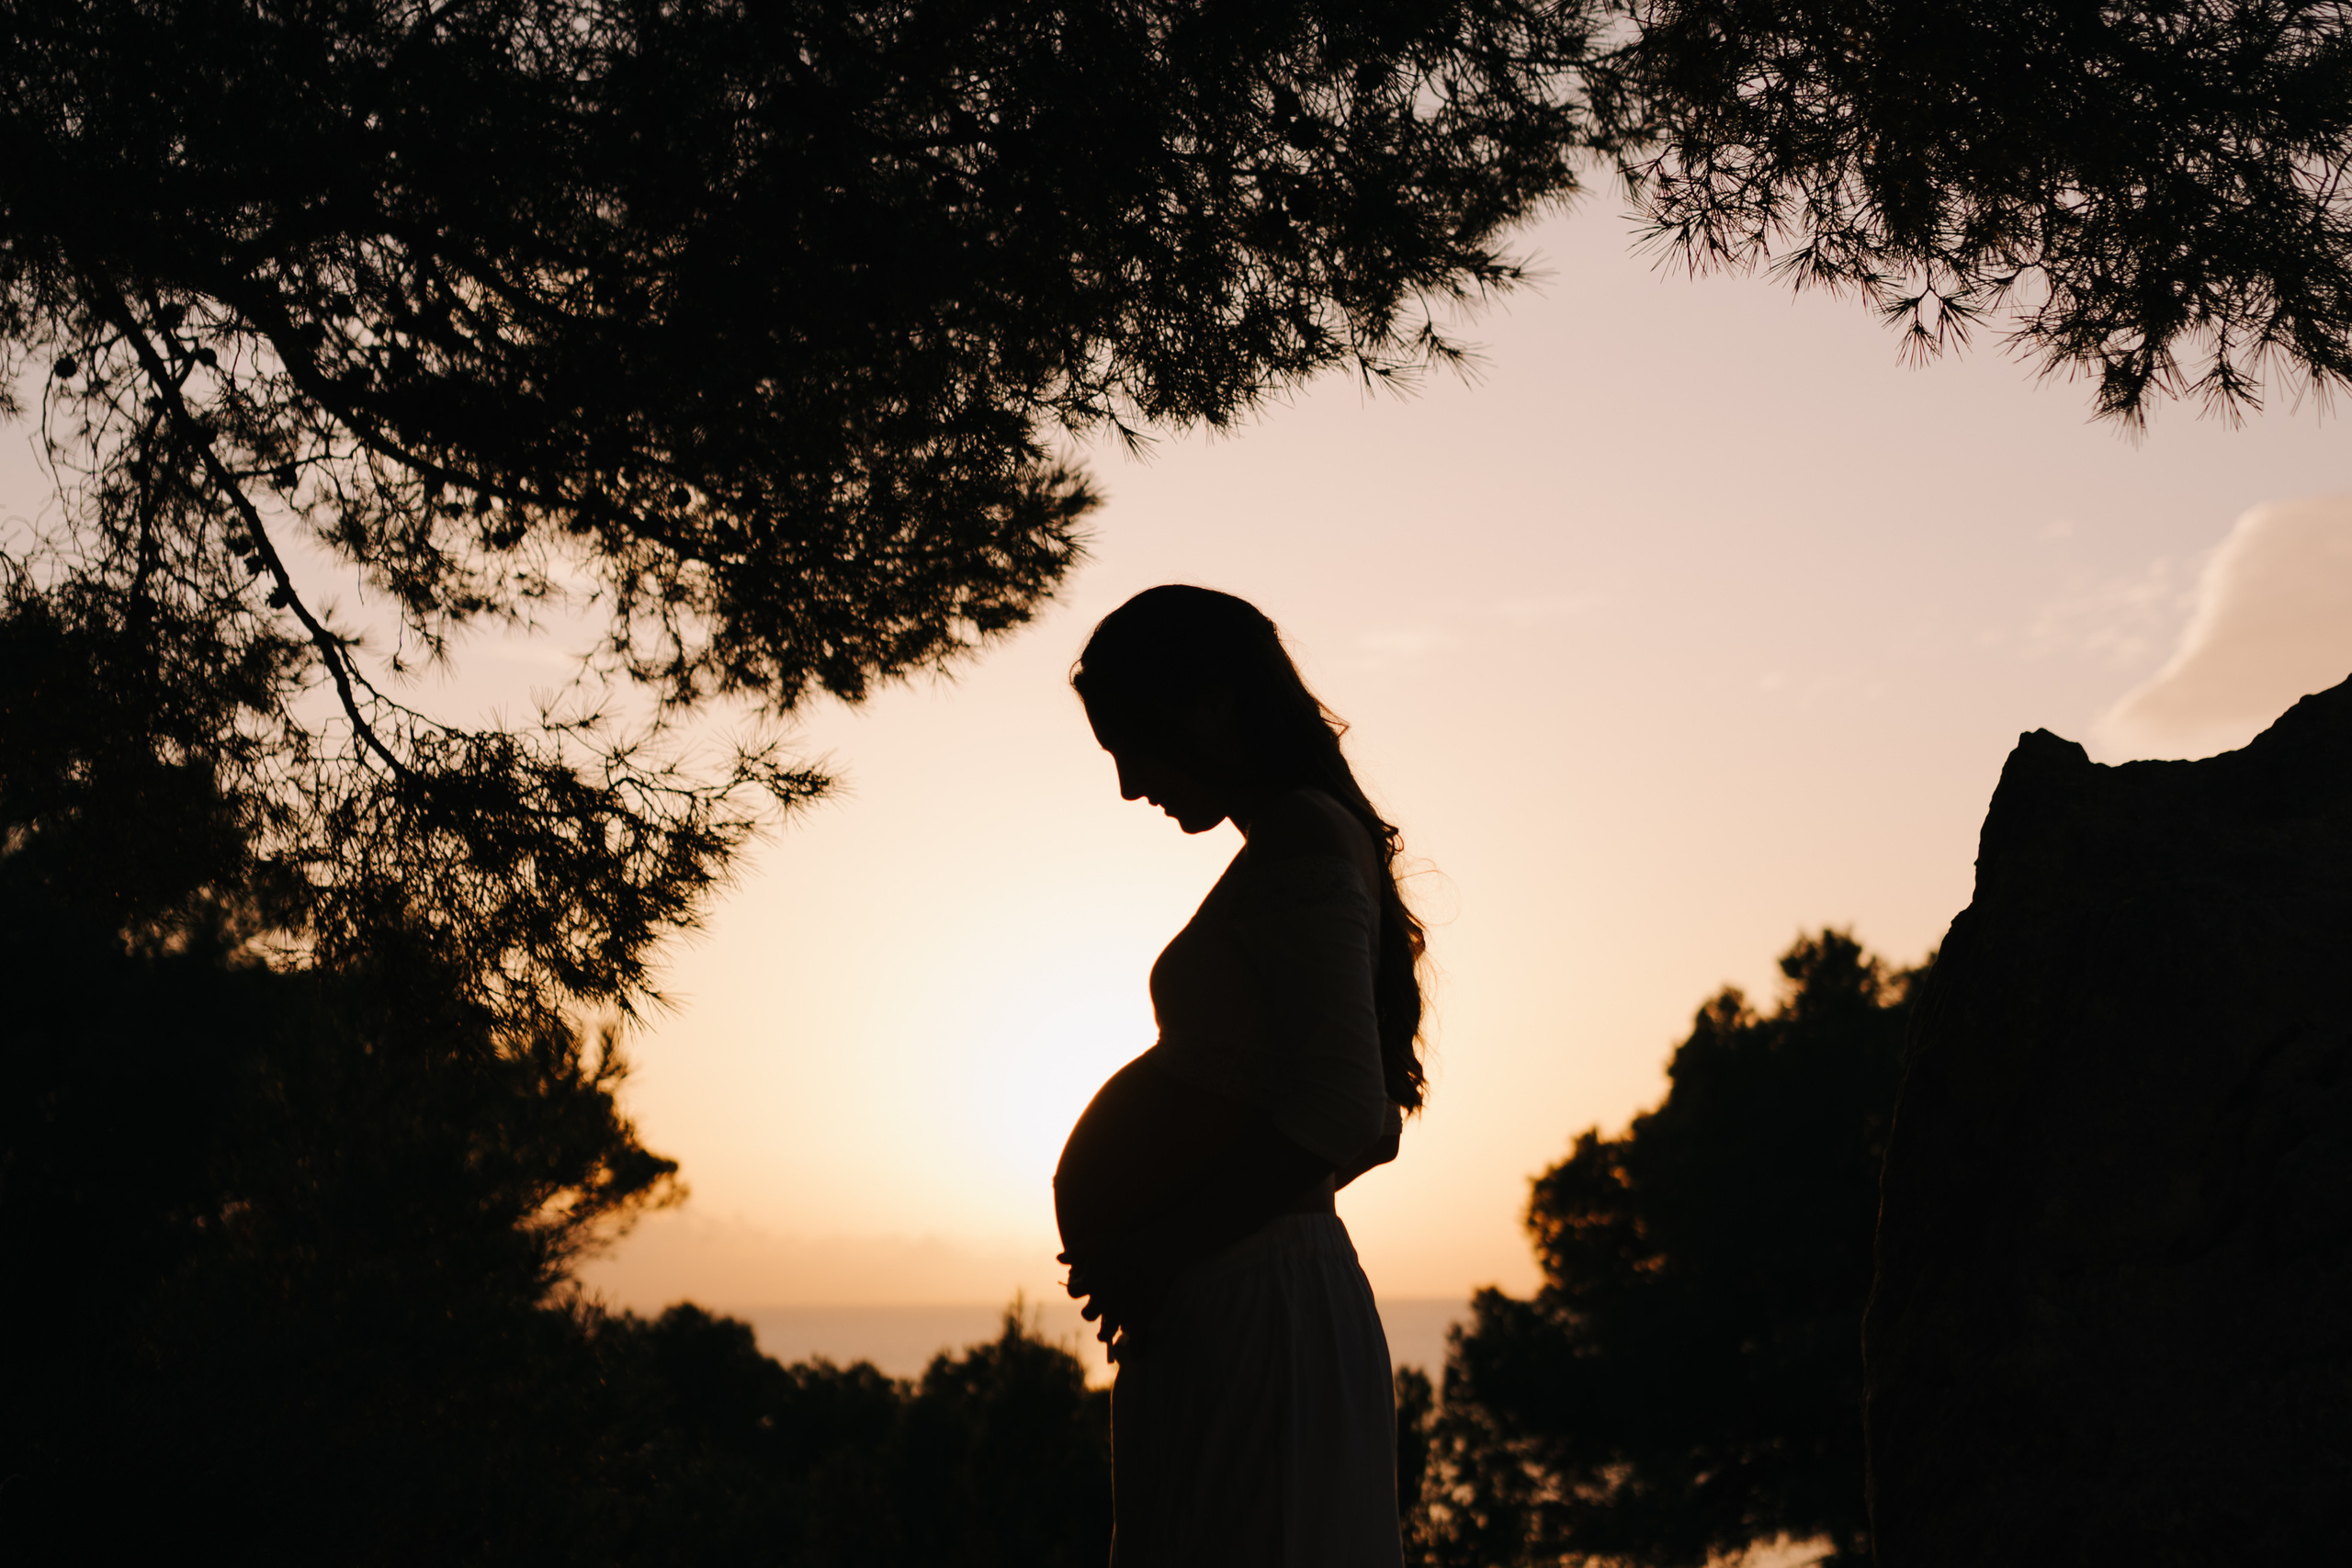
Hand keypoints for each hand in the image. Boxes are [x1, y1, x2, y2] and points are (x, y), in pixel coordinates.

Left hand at [1059, 1243, 1179, 1362]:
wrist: (1152, 1253)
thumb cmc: (1122, 1245)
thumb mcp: (1094, 1243)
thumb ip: (1075, 1251)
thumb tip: (1059, 1257)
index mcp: (1089, 1284)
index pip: (1073, 1291)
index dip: (1076, 1288)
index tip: (1079, 1285)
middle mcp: (1102, 1301)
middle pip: (1088, 1314)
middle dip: (1089, 1313)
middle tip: (1093, 1310)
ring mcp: (1120, 1312)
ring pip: (1108, 1331)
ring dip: (1105, 1334)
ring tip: (1104, 1335)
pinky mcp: (1139, 1318)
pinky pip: (1137, 1339)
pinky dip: (1138, 1348)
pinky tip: (1138, 1354)